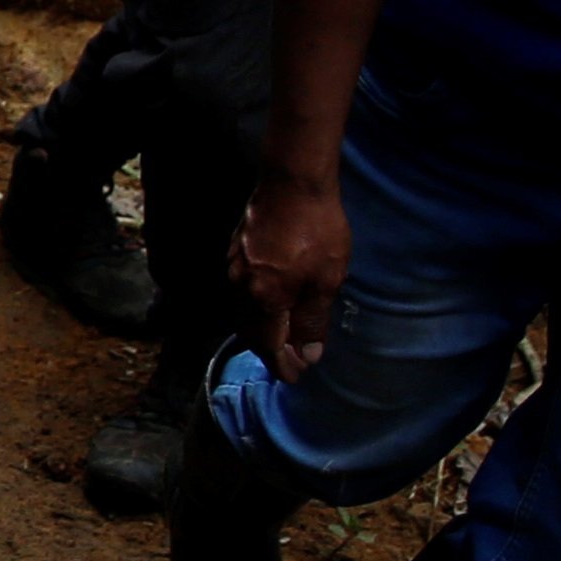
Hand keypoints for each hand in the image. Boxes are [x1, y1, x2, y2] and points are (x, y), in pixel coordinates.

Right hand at [236, 166, 349, 376]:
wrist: (293, 183)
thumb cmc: (317, 231)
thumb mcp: (326, 280)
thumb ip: (314, 320)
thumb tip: (308, 353)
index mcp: (263, 300)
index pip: (268, 346)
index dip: (281, 365)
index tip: (296, 377)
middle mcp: (241, 289)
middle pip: (250, 332)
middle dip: (270, 351)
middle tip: (293, 360)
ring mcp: (233, 268)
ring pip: (242, 312)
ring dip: (261, 329)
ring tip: (284, 335)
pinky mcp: (234, 251)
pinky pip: (240, 291)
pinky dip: (255, 307)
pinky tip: (271, 301)